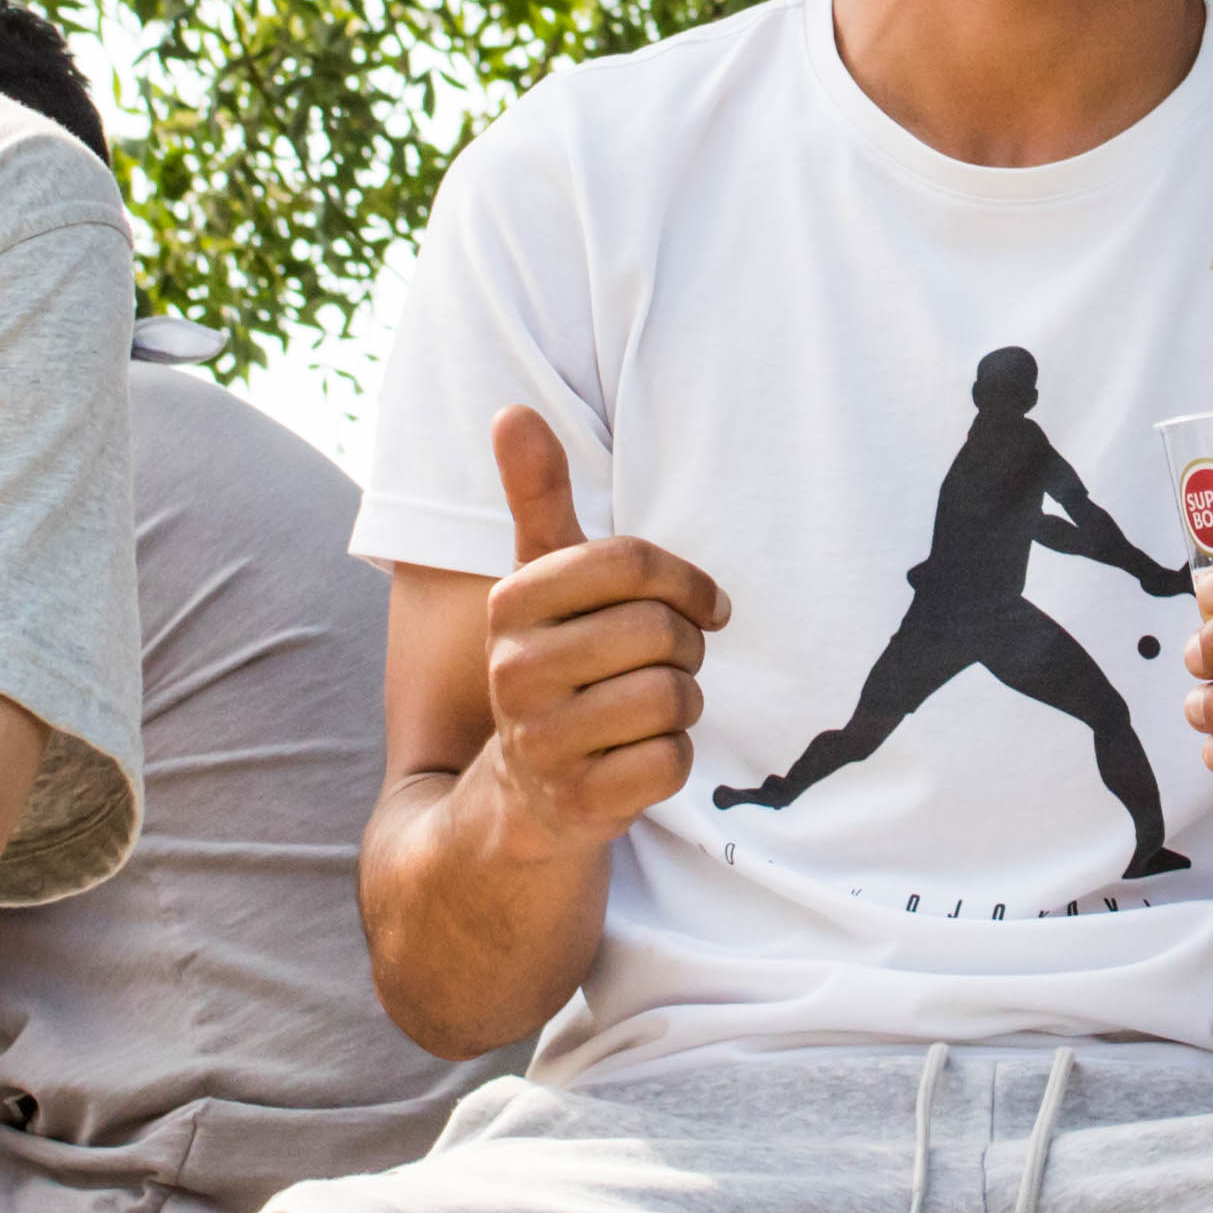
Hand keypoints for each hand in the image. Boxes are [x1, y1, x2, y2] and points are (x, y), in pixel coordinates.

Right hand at [467, 407, 726, 861]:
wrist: (526, 792)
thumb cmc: (558, 662)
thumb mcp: (542, 580)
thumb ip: (536, 496)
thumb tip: (512, 410)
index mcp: (511, 605)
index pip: (627, 561)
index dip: (685, 580)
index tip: (702, 603)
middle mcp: (514, 672)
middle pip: (659, 631)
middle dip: (685, 646)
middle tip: (667, 662)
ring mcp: (543, 742)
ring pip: (672, 696)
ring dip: (683, 702)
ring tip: (649, 707)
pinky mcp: (580, 802)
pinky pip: (674, 761)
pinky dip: (675, 757)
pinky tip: (640, 755)